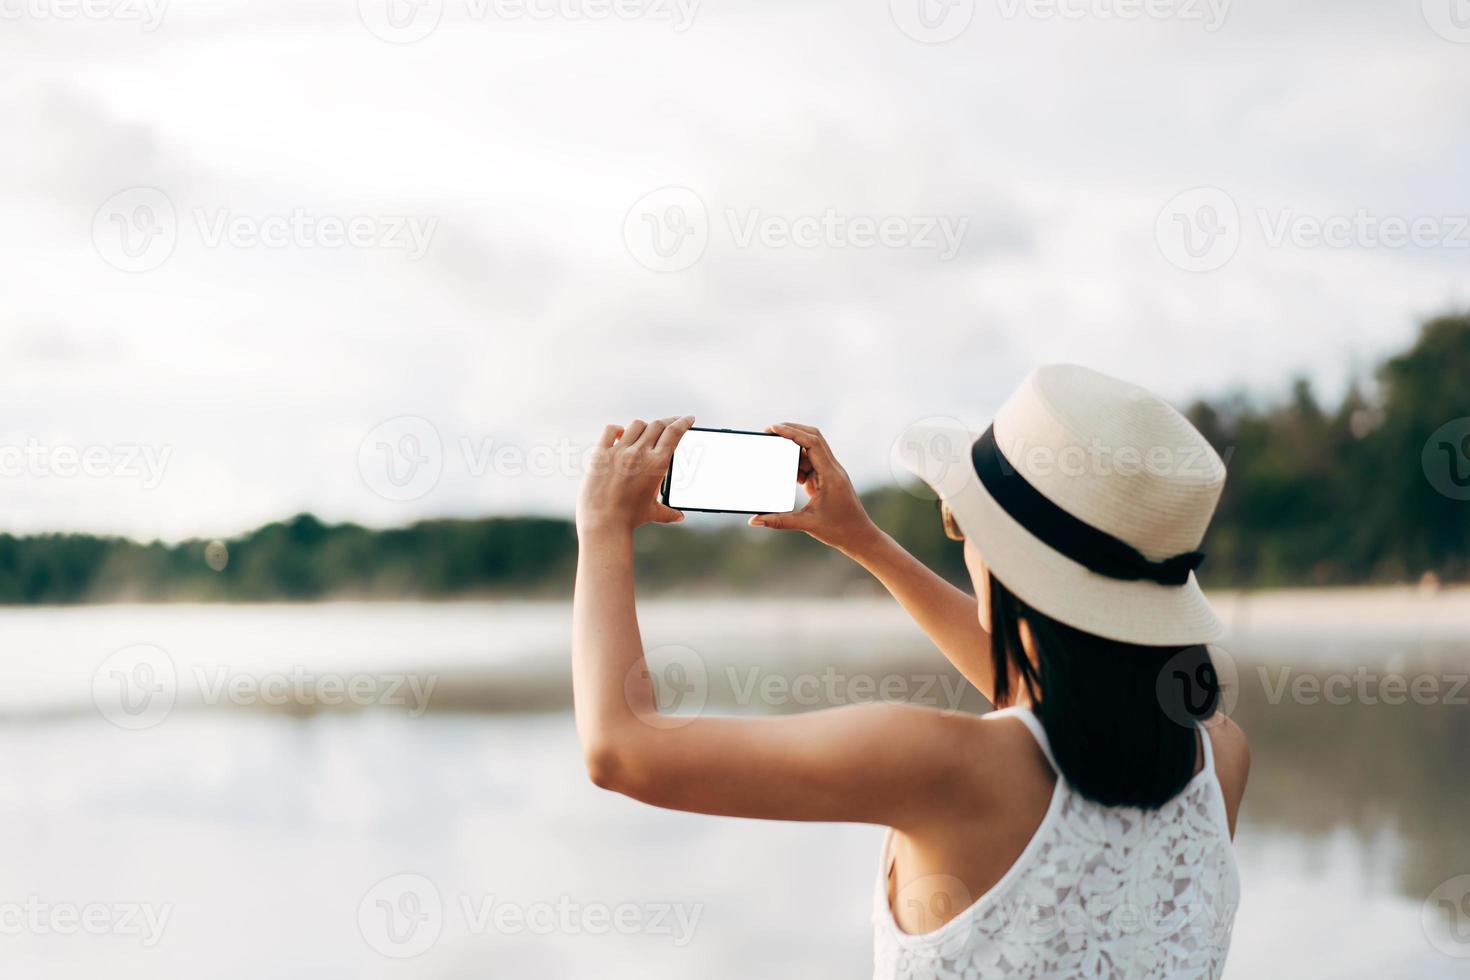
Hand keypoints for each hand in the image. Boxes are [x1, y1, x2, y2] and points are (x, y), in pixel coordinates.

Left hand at [577, 416, 693, 535]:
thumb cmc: (629, 519)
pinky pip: (611, 430)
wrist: (604, 524)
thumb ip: (669, 512)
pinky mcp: (601, 454)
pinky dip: (618, 429)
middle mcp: (639, 453)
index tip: (688, 419)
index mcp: (657, 464)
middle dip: (668, 421)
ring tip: (647, 431)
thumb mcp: (653, 512)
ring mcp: (619, 451)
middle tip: (672, 422)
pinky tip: (621, 434)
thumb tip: (680, 516)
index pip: (674, 433)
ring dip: (645, 426)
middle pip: (658, 425)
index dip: (683, 422)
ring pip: (637, 425)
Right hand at [750, 423, 878, 554]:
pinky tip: (791, 476)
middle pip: (812, 438)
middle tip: (769, 432)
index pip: (812, 443)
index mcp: (831, 475)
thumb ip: (779, 521)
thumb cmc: (839, 530)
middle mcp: (832, 469)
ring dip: (794, 451)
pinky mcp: (827, 479)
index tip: (773, 428)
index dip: (792, 432)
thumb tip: (754, 521)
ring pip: (811, 450)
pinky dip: (798, 465)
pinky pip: (811, 464)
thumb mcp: (807, 524)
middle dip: (791, 431)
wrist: (860, 536)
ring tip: (776, 458)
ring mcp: (831, 472)